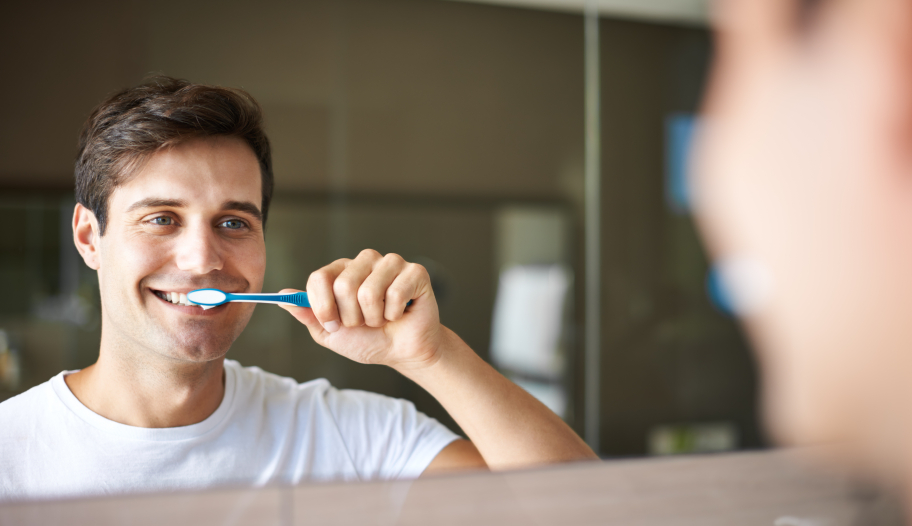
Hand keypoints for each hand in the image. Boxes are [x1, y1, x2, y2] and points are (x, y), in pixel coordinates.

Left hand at [278, 249, 443, 369]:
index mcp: (341, 271)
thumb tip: (282, 296)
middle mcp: (364, 261)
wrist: (401, 351)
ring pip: (368, 291)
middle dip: (352, 316)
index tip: (333, 324)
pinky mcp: (414, 272)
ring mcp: (390, 263)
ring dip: (374, 317)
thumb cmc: (368, 340)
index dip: (323, 306)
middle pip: (343, 284)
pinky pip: (395, 293)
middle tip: (364, 322)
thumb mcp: (330, 333)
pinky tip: (400, 313)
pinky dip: (395, 313)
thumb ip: (308, 314)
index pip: (319, 278)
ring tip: (382, 318)